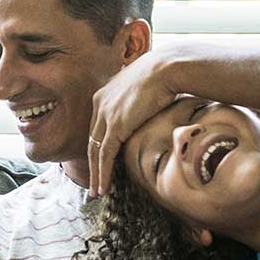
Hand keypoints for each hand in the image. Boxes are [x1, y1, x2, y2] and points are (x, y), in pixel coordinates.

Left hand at [88, 48, 178, 197]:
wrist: (168, 67)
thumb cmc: (165, 74)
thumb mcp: (145, 87)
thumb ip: (139, 101)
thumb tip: (150, 108)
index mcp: (105, 94)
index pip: (98, 127)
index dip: (98, 146)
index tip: (100, 162)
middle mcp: (99, 103)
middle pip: (92, 140)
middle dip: (91, 164)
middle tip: (93, 183)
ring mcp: (105, 115)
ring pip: (95, 152)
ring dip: (95, 175)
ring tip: (97, 192)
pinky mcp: (115, 125)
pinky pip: (105, 156)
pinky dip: (102, 174)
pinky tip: (103, 187)